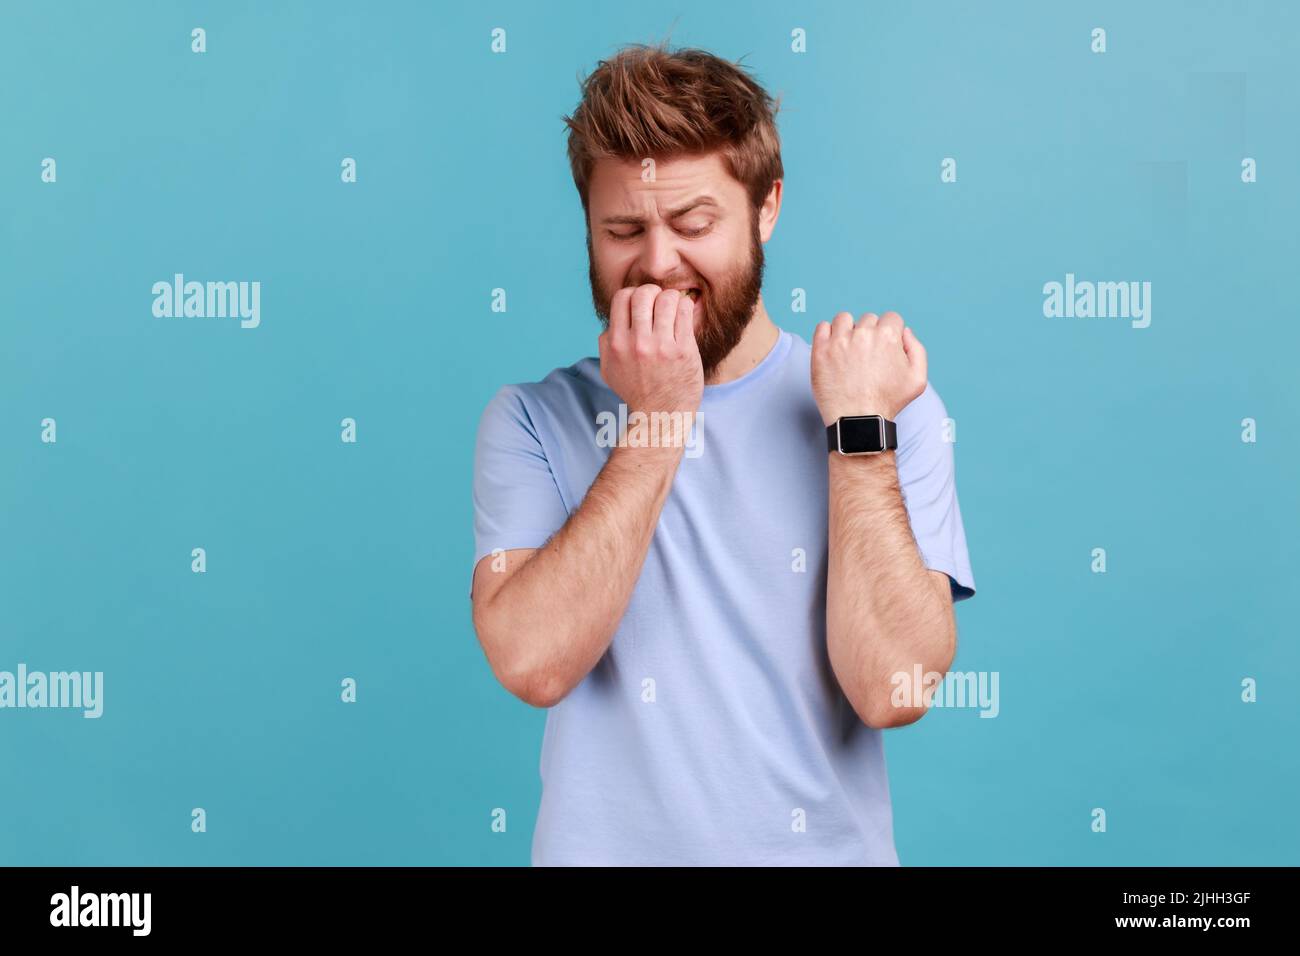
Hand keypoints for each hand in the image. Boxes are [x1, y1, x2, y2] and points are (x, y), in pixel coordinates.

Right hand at [598, 284, 703, 416]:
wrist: (661, 415)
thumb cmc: (636, 390)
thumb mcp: (609, 370)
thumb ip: (605, 344)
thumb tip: (610, 322)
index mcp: (617, 344)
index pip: (622, 297)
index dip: (633, 294)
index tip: (642, 305)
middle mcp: (637, 343)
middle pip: (644, 293)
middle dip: (653, 292)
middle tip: (659, 304)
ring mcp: (661, 346)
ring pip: (667, 298)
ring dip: (671, 299)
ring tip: (673, 310)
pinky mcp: (683, 350)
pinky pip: (685, 311)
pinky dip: (685, 307)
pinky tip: (683, 316)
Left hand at [811, 311, 926, 423]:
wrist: (858, 421)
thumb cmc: (887, 403)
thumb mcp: (917, 379)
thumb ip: (917, 349)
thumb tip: (905, 331)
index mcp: (888, 336)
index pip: (891, 318)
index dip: (890, 332)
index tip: (883, 347)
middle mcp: (863, 334)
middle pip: (868, 319)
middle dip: (869, 333)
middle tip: (866, 355)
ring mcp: (839, 341)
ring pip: (844, 319)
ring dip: (847, 329)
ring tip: (848, 349)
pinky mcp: (821, 350)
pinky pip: (822, 327)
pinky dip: (827, 333)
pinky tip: (833, 348)